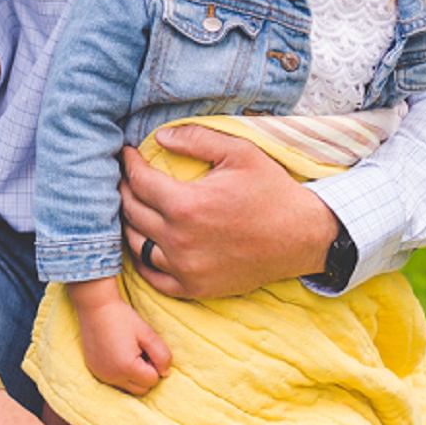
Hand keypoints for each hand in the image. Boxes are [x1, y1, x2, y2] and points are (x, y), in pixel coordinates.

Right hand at [68, 277, 171, 394]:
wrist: (96, 306)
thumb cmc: (123, 318)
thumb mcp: (148, 334)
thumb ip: (162, 356)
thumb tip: (165, 374)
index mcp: (127, 368)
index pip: (152, 381)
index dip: (154, 365)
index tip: (146, 348)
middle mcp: (112, 377)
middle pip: (141, 389)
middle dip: (145, 374)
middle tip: (140, 351)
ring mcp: (101, 375)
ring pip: (128, 387)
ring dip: (132, 375)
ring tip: (128, 352)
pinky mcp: (94, 371)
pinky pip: (114, 381)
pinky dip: (119, 372)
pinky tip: (117, 353)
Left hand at [119, 127, 339, 300]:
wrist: (302, 237)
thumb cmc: (272, 191)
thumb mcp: (239, 152)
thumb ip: (197, 140)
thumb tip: (160, 137)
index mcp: (187, 205)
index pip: (139, 182)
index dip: (128, 164)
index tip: (126, 154)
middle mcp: (179, 240)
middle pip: (131, 212)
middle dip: (123, 190)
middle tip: (125, 177)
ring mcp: (185, 268)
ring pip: (136, 244)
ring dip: (129, 222)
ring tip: (132, 206)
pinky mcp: (194, 288)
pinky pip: (152, 275)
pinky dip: (143, 258)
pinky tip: (145, 241)